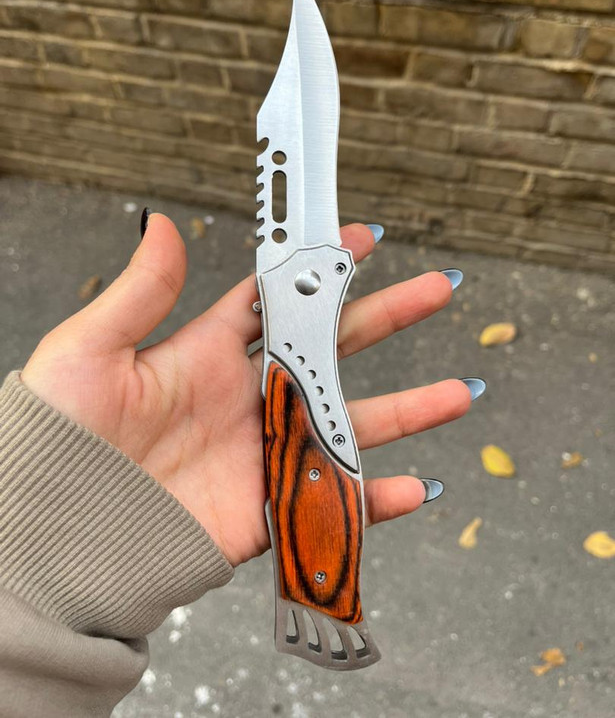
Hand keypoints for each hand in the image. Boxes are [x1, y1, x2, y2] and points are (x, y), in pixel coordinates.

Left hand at [21, 215, 470, 566]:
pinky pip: (332, 501)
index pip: (279, 300)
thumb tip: (159, 222)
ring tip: (457, 394)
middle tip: (434, 291)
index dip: (321, 269)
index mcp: (207, 353)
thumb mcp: (91, 351)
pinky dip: (375, 501)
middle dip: (386, 319)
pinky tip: (416, 487)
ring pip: (349, 425)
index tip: (363, 240)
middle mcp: (244, 398)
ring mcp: (261, 453)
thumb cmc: (58, 439)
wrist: (55, 535)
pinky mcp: (265, 510)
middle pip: (331, 350)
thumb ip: (140, 293)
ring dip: (406, 411)